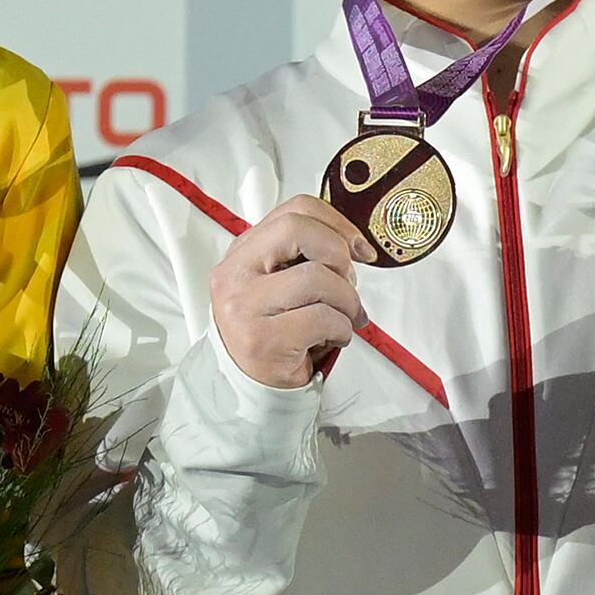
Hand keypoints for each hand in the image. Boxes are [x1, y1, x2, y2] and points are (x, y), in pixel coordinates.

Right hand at [211, 194, 366, 389]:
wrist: (250, 384)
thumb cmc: (273, 330)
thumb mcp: (277, 282)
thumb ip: (303, 255)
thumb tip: (353, 244)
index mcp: (242, 252)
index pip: (294, 211)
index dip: (337, 223)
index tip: (358, 248)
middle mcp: (236, 273)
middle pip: (299, 231)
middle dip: (338, 255)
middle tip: (348, 281)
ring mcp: (245, 306)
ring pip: (317, 278)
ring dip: (347, 300)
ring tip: (345, 317)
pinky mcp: (263, 340)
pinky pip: (323, 318)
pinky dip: (342, 328)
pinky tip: (334, 336)